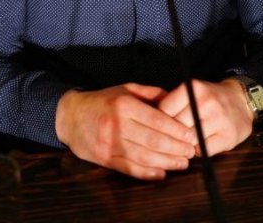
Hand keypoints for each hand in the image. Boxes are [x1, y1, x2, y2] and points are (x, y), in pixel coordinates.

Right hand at [55, 83, 197, 179]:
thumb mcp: (126, 89)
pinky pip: (129, 168)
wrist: (71, 116)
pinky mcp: (104, 159)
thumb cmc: (104, 101)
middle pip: (152, 140)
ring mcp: (109, 143)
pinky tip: (162, 173)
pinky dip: (147, 173)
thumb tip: (176, 99)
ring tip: (182, 163)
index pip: (156, 119)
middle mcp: (117, 124)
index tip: (191, 135)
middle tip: (191, 151)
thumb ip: (151, 93)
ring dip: (166, 162)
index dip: (176, 129)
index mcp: (124, 105)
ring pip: (143, 156)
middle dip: (175, 147)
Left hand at [158, 79, 253, 156]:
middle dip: (171, 134)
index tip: (158, 125)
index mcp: (194, 88)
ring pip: (189, 140)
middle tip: (170, 137)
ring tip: (184, 142)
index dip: (159, 120)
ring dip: (184, 144)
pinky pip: (203, 151)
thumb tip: (148, 118)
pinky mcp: (228, 136)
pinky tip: (199, 145)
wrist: (241, 102)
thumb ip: (173, 102)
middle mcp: (206, 102)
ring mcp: (218, 119)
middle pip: (176, 126)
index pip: (166, 108)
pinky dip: (198, 151)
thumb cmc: (209, 99)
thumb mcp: (192, 92)